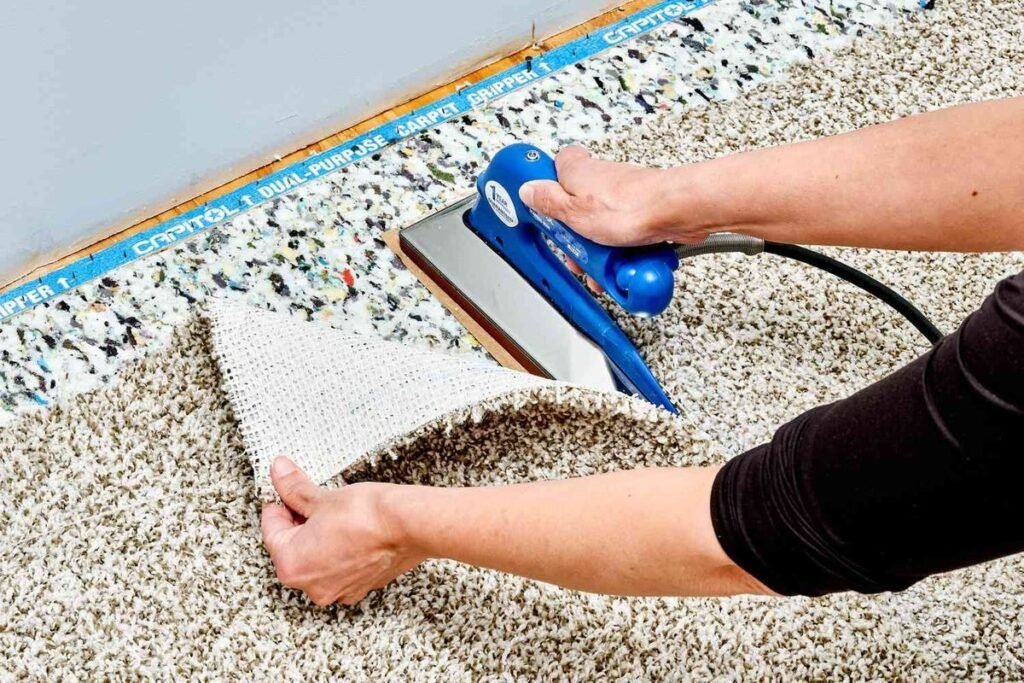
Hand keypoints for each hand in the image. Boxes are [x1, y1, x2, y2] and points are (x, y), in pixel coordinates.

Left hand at [261, 457, 422, 606]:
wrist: (410, 524)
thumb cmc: (367, 515)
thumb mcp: (322, 497)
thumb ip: (293, 488)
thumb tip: (279, 473)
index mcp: (292, 565)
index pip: (271, 531)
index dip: (278, 506)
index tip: (284, 493)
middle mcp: (313, 586)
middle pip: (293, 550)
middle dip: (299, 524)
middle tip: (309, 500)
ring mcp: (340, 590)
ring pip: (317, 560)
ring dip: (320, 539)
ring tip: (333, 515)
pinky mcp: (363, 586)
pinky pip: (341, 568)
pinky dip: (341, 551)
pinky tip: (351, 531)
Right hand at [518, 146, 705, 247]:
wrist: (677, 212)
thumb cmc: (631, 207)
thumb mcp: (573, 211)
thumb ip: (548, 201)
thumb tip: (527, 191)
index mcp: (578, 172)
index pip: (554, 168)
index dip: (545, 190)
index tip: (538, 209)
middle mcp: (600, 179)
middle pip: (577, 208)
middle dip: (575, 237)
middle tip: (575, 254)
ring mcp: (622, 197)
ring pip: (601, 226)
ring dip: (599, 251)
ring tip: (601, 270)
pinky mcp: (642, 213)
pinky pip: (624, 235)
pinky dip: (621, 252)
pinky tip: (622, 265)